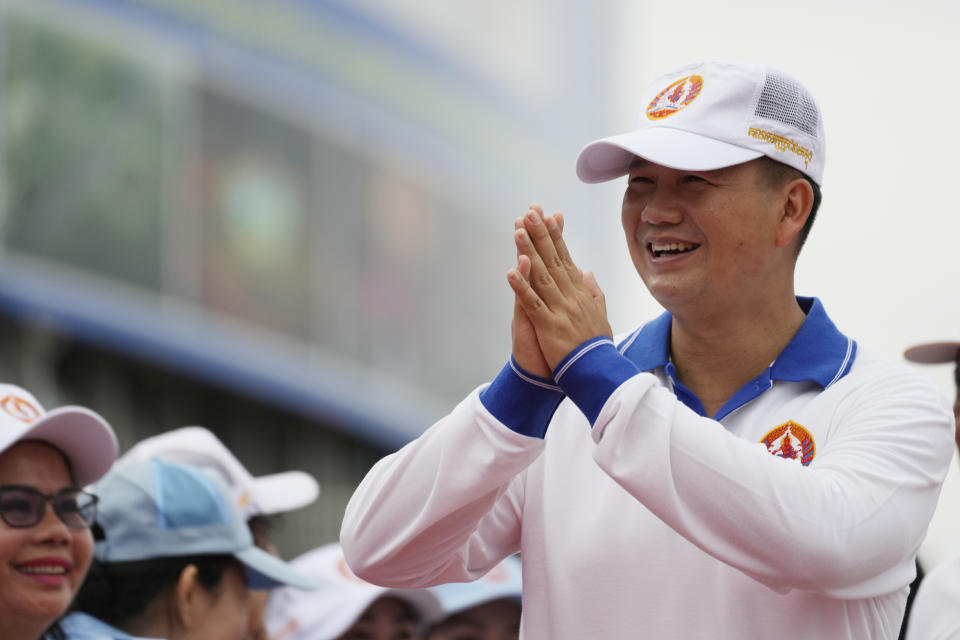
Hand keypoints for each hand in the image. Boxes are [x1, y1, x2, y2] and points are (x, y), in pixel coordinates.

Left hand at [508, 206, 611, 370]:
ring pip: (542, 275)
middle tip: (530, 212)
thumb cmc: (598, 347)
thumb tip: (588, 273)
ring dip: (529, 252)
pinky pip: (532, 303)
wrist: (599, 372)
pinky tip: (511, 271)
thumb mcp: (600, 315)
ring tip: (519, 231)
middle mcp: (570, 296)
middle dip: (541, 234)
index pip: (566, 258)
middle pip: (553, 260)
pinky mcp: (549, 325)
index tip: (549, 217)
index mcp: (580, 294)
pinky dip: (521, 287)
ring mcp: (560, 310)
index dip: (556, 237)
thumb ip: (594, 292)